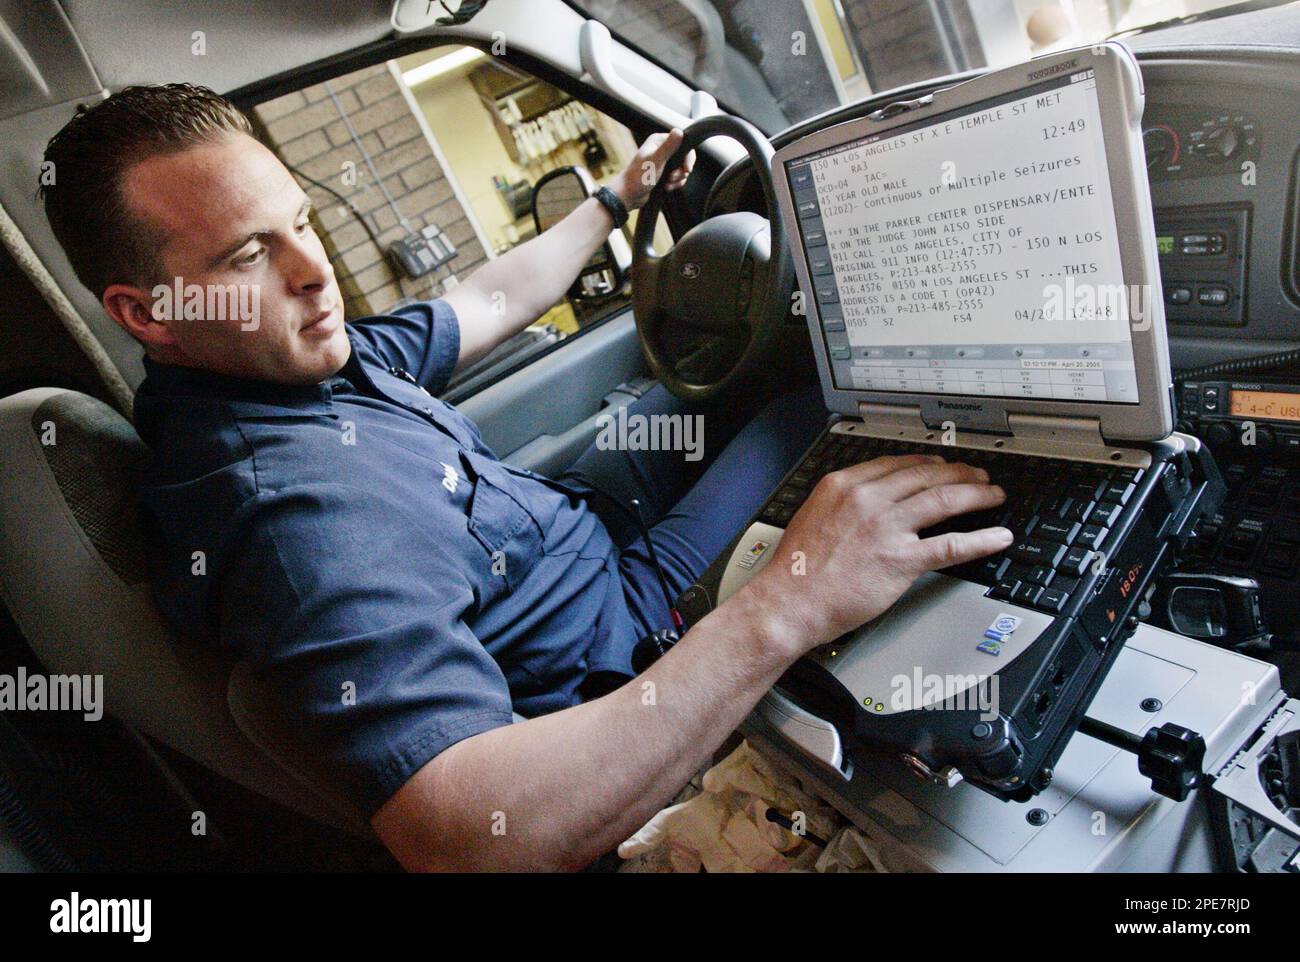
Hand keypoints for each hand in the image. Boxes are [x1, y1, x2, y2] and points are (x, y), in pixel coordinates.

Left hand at [611, 129, 695, 209]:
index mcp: (659, 141)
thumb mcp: (656, 161)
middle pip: (684, 157)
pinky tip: (666, 187)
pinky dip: (675, 184)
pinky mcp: (663, 173)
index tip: (686, 169)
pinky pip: (677, 177)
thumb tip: (679, 131)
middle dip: (682, 170)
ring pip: (681, 169)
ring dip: (678, 179)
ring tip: (668, 183)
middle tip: (673, 177)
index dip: (687, 157)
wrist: (629, 195)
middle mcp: (661, 149)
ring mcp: (663, 161)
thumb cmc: (638, 177)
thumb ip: (668, 147)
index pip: (683, 143)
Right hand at [744, 454, 1012, 654]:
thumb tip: (868, 503)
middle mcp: (868, 500)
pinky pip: (952, 544)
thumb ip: (843, 503)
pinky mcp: (902, 559)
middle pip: (926, 475)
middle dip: (959, 472)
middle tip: (976, 475)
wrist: (789, 602)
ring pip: (944, 500)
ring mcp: (887, 528)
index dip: (927, 463)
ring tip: (992, 494)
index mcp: (844, 485)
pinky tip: (996, 537)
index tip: (941, 464)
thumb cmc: (796, 569)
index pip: (897, 463)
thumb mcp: (814, 515)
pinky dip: (980, 539)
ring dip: (976, 494)